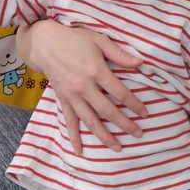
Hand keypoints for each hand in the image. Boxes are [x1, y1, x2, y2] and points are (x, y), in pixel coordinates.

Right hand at [16, 21, 145, 154]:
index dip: (134, 104)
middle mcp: (84, 86)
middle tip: (138, 134)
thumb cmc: (75, 39)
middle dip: (124, 124)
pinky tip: (80, 151)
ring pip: (90, 120)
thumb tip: (140, 63)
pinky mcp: (62, 100)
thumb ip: (119, 53)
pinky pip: (69, 121)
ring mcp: (72, 95)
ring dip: (104, 136)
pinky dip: (74, 137)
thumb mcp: (99, 40)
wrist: (45, 43)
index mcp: (96, 70)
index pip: (120, 92)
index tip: (144, 113)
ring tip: (117, 147)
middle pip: (107, 110)